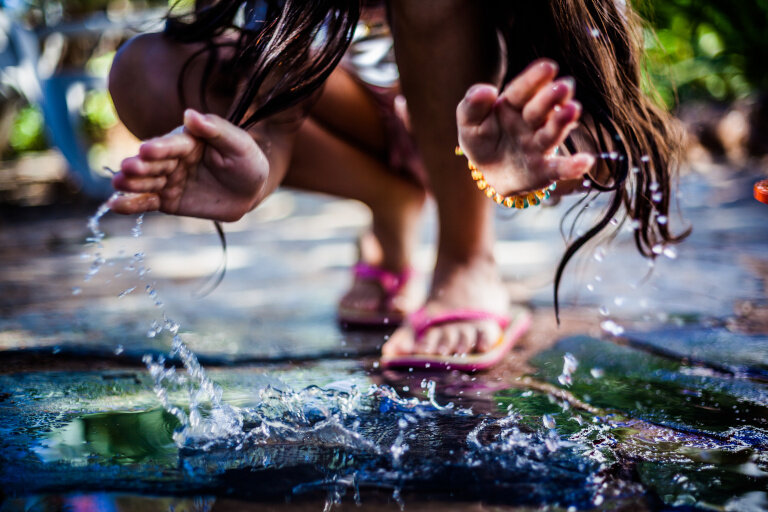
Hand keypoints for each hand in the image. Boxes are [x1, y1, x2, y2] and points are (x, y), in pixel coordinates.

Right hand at [110, 109, 268, 221]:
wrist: (251, 191)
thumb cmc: (247, 162)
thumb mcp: (240, 144)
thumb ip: (217, 130)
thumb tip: (191, 114)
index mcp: (188, 141)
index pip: (171, 144)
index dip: (160, 148)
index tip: (147, 150)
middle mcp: (173, 158)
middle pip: (153, 163)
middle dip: (140, 166)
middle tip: (127, 169)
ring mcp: (168, 179)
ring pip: (146, 182)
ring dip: (131, 183)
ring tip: (118, 185)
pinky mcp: (167, 201)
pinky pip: (147, 202)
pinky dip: (131, 205)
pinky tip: (114, 205)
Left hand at [456, 59, 594, 196]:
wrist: (488, 173)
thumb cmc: (482, 140)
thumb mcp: (469, 123)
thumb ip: (472, 106)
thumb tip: (486, 90)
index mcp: (513, 105)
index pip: (521, 90)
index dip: (534, 79)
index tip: (548, 67)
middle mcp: (531, 122)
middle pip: (540, 109)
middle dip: (550, 98)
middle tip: (563, 86)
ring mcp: (539, 145)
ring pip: (551, 133)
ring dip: (562, 122)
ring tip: (572, 109)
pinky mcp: (545, 170)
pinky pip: (559, 168)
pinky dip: (573, 166)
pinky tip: (586, 161)